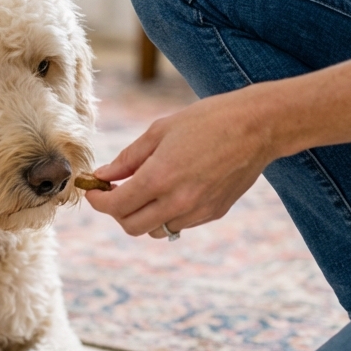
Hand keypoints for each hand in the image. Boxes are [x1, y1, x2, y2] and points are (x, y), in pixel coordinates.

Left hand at [84, 86, 274, 237]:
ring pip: (156, 230)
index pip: (116, 205)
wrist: (257, 127)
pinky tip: (171, 191)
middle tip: (116, 191)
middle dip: (117, 211)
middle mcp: (177, 201)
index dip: (98, 200)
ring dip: (142, 216)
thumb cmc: (207, 120)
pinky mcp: (213, 213)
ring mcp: (197, 211)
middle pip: (131, 226)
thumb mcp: (159, 131)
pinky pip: (179, 225)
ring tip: (144, 191)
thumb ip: (128, 158)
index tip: (93, 190)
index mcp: (159, 178)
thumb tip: (104, 174)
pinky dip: (166, 214)